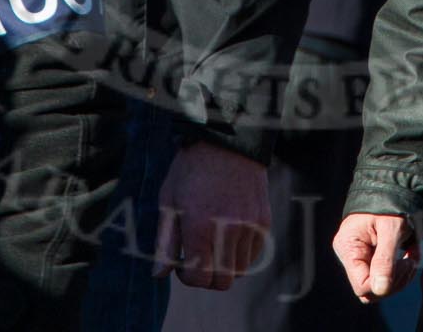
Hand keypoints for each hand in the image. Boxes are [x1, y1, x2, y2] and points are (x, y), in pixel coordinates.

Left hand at [152, 140, 269, 290]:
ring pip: (240, 271)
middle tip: (198, 259)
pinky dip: (241, 255)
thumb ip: (165, 242)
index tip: (182, 265)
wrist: (226, 139)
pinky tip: (229, 238)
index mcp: (200, 226)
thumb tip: (158, 275)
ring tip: (213, 247)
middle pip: (223, 282)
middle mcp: (228, 230)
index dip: (187, 278)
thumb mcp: (169, 201)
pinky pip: (254, 254)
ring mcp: (249, 226)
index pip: (200, 278)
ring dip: (225, 267)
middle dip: (207, 277)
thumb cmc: (191, 169)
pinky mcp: (263, 220)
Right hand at [333, 212, 418, 302]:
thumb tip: (380, 290)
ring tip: (413, 257)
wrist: (395, 187)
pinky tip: (411, 254)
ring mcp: (361, 257)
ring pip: (381, 286)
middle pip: (371, 289)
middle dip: (395, 281)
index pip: (362, 286)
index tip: (403, 263)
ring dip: (402, 276)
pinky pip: (387, 276)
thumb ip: (384, 259)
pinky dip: (403, 270)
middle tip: (411, 261)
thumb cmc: (390, 203)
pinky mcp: (373, 258)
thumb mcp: (390, 229)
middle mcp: (351, 255)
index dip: (384, 284)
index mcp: (348, 247)